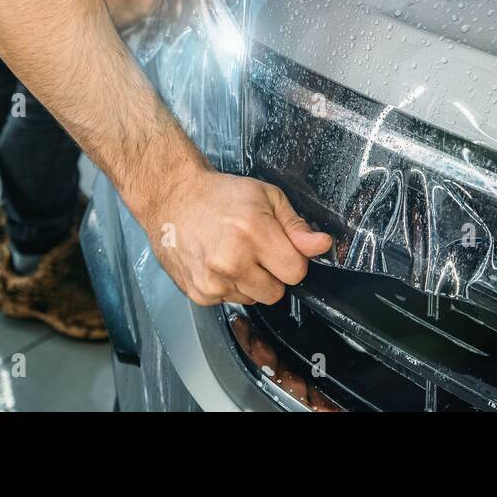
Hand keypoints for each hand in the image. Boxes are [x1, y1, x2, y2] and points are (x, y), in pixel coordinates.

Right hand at [143, 169, 332, 305]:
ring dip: (251, 282)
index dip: (293, 259)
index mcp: (254, 233)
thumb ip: (297, 227)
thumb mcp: (268, 197)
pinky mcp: (199, 294)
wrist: (174, 198)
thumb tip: (322, 246)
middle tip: (257, 249)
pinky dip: (230, 286)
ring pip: (254, 299)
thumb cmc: (221, 195)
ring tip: (235, 253)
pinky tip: (218, 262)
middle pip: (277, 293)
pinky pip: (231, 301)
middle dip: (273, 274)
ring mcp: (213, 281)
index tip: (281, 247)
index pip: (296, 272)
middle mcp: (231, 261)